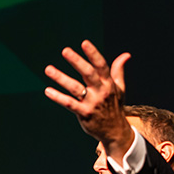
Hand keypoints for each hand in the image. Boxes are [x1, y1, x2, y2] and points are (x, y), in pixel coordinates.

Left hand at [44, 40, 134, 157]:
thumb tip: (125, 55)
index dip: (93, 54)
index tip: (84, 43)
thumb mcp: (119, 88)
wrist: (115, 130)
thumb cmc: (114, 106)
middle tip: (65, 50)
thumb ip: (118, 71)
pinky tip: (47, 90)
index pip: (101, 65)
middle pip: (88, 73)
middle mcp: (101, 91)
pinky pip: (69, 104)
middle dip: (77, 61)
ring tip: (48, 69)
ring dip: (61, 78)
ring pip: (75, 88)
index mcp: (109, 83)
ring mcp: (92, 103)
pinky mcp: (84, 113)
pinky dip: (58, 97)